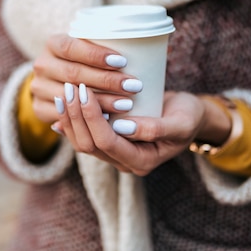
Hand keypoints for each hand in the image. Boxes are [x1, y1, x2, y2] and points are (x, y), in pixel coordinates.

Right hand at [31, 34, 142, 123]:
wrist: (60, 79)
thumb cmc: (89, 60)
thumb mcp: (93, 46)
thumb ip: (109, 43)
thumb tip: (143, 38)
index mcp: (53, 43)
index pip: (71, 47)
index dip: (95, 54)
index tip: (122, 61)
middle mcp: (41, 65)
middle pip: (73, 74)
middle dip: (105, 81)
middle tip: (134, 86)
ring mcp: (39, 88)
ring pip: (70, 98)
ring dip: (100, 103)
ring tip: (127, 105)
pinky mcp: (40, 109)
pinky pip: (64, 118)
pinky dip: (86, 119)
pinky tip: (108, 121)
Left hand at [54, 85, 207, 175]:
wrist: (190, 117)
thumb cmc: (188, 117)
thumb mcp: (181, 122)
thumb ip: (156, 128)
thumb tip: (124, 128)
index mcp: (142, 161)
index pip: (108, 142)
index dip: (93, 118)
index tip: (85, 91)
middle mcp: (124, 162)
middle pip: (89, 144)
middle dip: (77, 116)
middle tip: (70, 87)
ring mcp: (115, 154)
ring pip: (82, 141)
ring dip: (70, 118)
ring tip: (62, 93)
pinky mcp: (109, 143)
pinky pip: (85, 135)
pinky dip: (72, 121)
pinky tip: (60, 107)